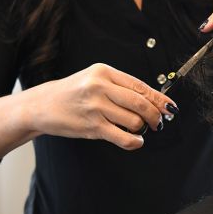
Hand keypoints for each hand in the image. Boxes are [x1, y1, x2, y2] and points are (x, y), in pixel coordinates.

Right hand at [31, 63, 176, 149]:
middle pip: (141, 103)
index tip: (170, 108)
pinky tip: (136, 141)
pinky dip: (134, 141)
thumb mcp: (95, 80)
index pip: (140, 86)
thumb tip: (153, 101)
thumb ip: (120, 88)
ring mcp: (95, 107)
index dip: (159, 99)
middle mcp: (100, 87)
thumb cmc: (73, 93)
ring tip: (140, 130)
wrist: (42, 105)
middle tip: (159, 123)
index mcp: (104, 72)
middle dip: (155, 116)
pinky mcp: (91, 126)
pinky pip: (122, 137)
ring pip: (133, 120)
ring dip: (142, 129)